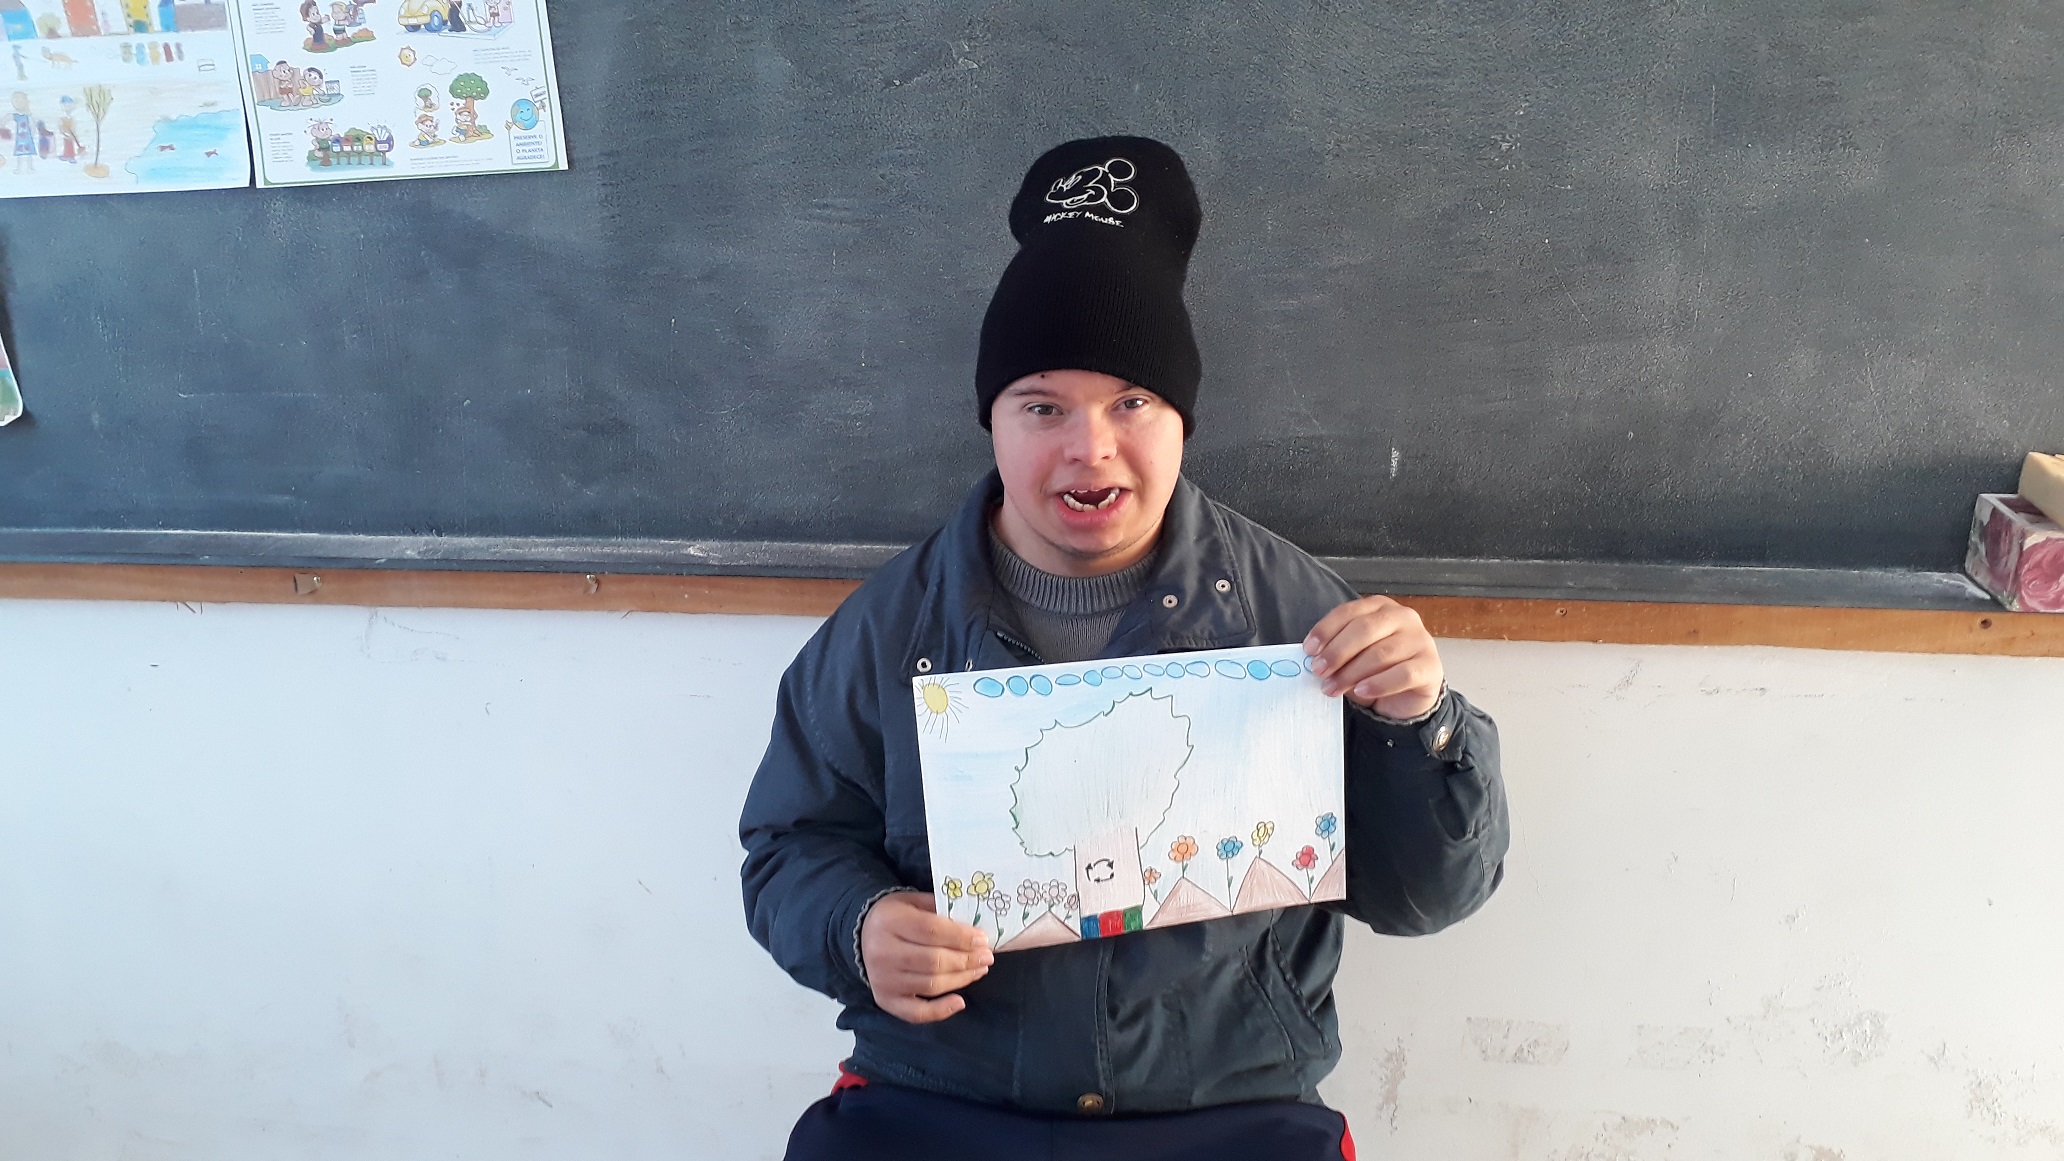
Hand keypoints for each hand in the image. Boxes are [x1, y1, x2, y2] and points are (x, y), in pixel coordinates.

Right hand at [860, 890, 992, 1023]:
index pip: (932, 931)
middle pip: (934, 961)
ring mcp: (883, 979)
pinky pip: (916, 1013)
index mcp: (890, 921)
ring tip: (979, 970)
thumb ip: (941, 910)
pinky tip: (960, 1002)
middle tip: (987, 957)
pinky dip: (940, 1011)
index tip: (983, 940)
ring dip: (961, 979)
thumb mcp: (915, 901)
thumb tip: (975, 928)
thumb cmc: (896, 915)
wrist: (863, 933)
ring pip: (931, 985)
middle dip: (966, 960)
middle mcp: (883, 952)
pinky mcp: (885, 999)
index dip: (962, 937)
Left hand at [1303, 595, 1443, 719]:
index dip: (1326, 630)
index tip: (1309, 650)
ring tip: (1333, 688)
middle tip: (1319, 671)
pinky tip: (1361, 691)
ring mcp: (1420, 640)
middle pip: (1364, 629)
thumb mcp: (1353, 656)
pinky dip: (1378, 684)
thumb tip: (1314, 660)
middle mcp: (1403, 617)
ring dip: (1351, 673)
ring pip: (1381, 653)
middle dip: (1337, 652)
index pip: (1349, 612)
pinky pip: (1402, 674)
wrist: (1409, 693)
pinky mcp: (1430, 666)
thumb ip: (1337, 653)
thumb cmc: (1377, 669)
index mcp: (1380, 608)